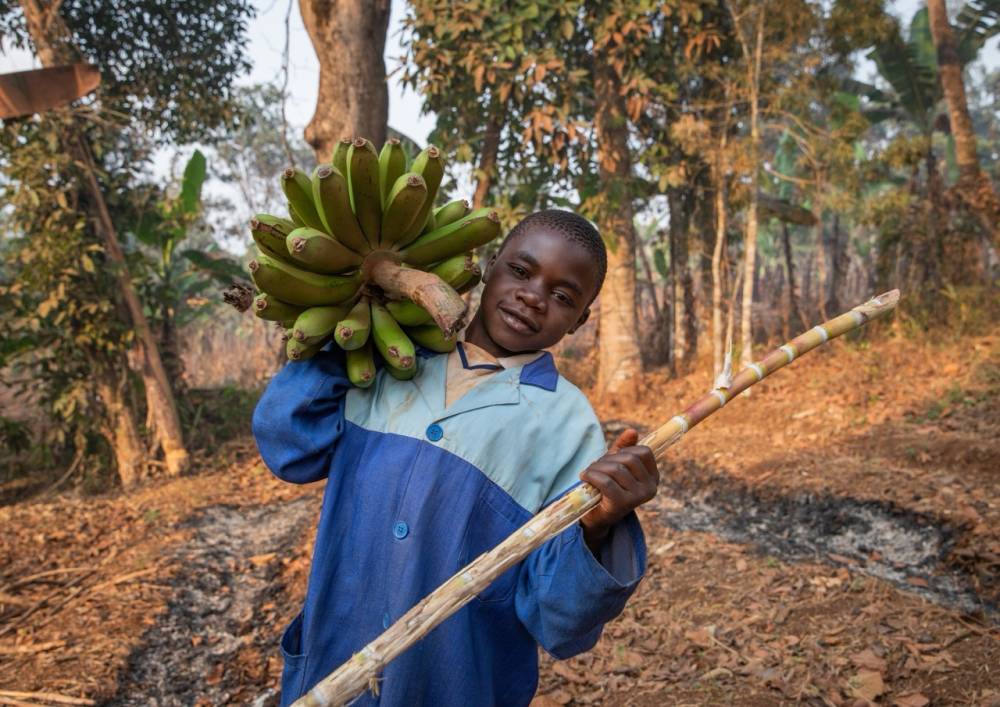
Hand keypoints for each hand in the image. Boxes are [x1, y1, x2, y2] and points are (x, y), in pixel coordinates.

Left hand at [579, 428, 658, 552]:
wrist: (597, 516)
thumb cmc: (607, 486)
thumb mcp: (616, 464)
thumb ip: (624, 447)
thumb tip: (632, 431)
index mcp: (653, 477)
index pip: (644, 452)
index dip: (625, 450)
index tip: (612, 458)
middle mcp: (650, 488)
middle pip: (629, 459)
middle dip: (608, 459)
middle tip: (595, 466)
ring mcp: (638, 497)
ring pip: (616, 469)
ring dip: (597, 468)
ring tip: (589, 473)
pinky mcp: (622, 504)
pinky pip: (606, 482)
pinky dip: (592, 476)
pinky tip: (585, 477)